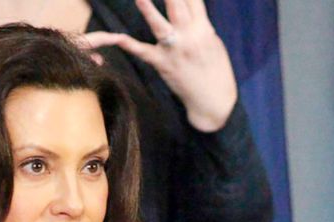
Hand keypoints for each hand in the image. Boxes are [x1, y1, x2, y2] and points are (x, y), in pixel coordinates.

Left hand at [81, 0, 236, 131]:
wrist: (213, 100)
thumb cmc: (216, 69)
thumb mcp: (213, 42)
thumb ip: (200, 25)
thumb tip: (191, 10)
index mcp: (203, 29)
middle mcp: (189, 37)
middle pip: (178, 6)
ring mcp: (173, 50)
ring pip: (160, 27)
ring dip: (149, 11)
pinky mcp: (162, 64)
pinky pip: (143, 53)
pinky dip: (130, 45)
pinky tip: (118, 38)